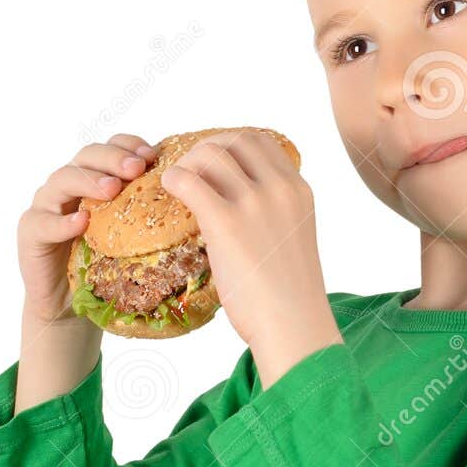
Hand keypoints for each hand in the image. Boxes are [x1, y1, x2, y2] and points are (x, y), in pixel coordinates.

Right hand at [18, 133, 156, 326]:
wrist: (69, 304)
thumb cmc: (106, 266)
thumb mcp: (132, 235)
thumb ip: (151, 213)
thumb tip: (199, 202)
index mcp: (95, 178)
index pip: (111, 147)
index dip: (128, 145)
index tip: (152, 154)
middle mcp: (69, 185)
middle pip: (87, 156)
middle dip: (113, 158)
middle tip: (136, 168)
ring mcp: (46, 205)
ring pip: (62, 179)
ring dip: (89, 181)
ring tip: (112, 189)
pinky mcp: (30, 232)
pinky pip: (42, 221)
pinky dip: (61, 221)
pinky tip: (81, 223)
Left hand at [159, 130, 341, 385]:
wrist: (294, 326)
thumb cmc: (289, 295)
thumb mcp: (291, 238)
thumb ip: (273, 213)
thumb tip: (236, 207)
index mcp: (298, 189)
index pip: (260, 141)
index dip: (229, 144)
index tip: (211, 162)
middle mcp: (279, 188)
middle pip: (233, 139)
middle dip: (205, 148)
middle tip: (188, 171)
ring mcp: (255, 203)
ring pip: (209, 153)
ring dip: (186, 163)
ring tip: (176, 185)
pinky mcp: (227, 222)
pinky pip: (189, 181)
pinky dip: (173, 179)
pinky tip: (168, 191)